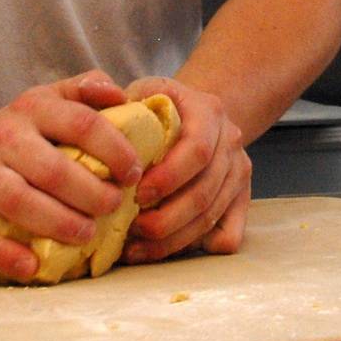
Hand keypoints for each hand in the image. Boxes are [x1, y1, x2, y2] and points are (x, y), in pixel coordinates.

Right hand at [0, 70, 142, 282]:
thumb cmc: (30, 132)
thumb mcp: (55, 99)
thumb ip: (88, 89)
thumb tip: (119, 96)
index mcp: (33, 108)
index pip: (82, 124)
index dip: (115, 150)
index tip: (134, 174)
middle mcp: (2, 137)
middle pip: (53, 170)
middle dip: (91, 194)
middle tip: (115, 207)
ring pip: (17, 202)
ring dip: (58, 223)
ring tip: (87, 235)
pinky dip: (2, 255)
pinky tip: (32, 267)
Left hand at [121, 77, 250, 262]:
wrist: (193, 115)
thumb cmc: (157, 108)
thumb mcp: (139, 91)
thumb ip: (116, 95)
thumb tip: (100, 99)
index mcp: (209, 112)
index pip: (197, 150)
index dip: (169, 177)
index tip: (137, 195)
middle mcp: (231, 141)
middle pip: (205, 191)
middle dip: (166, 218)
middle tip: (132, 229)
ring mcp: (238, 172)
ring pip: (211, 217)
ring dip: (172, 240)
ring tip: (136, 248)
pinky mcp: (241, 199)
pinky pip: (228, 236)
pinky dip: (197, 248)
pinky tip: (162, 249)